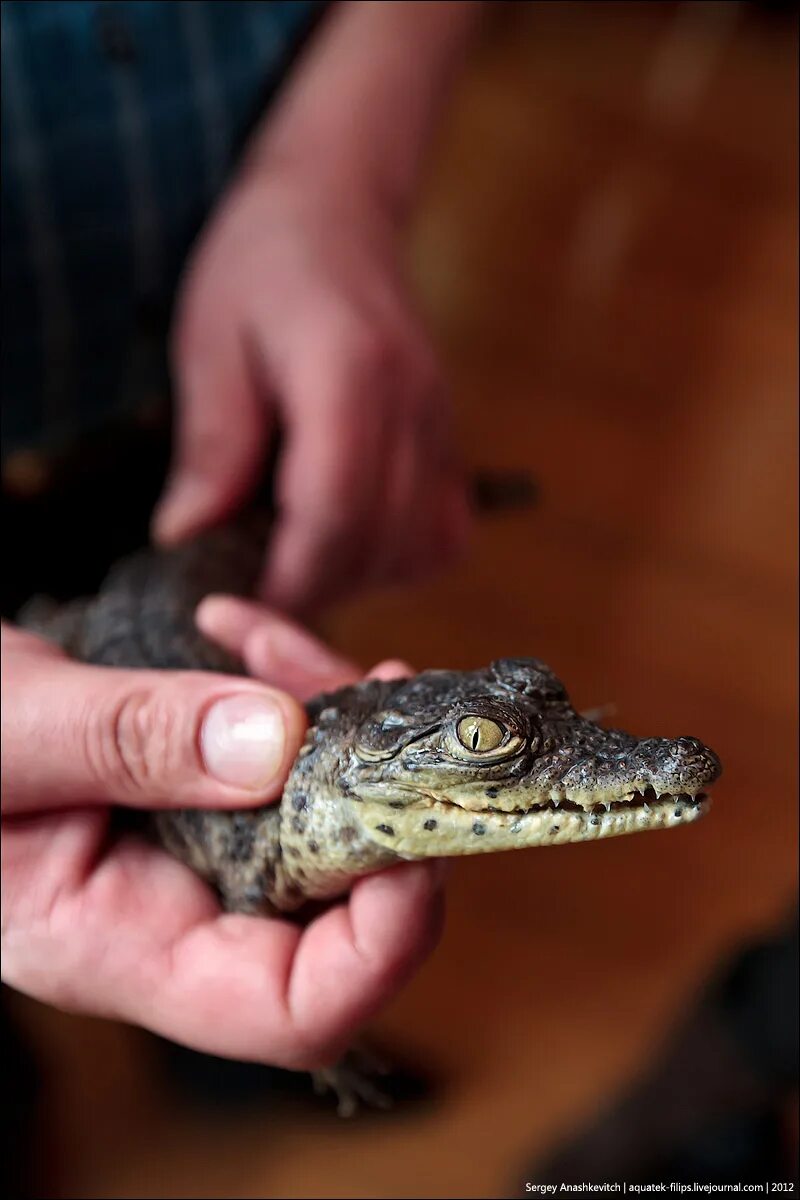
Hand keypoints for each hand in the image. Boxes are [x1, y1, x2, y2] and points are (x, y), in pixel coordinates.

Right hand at [1, 617, 443, 1068]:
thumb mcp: (9, 733)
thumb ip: (126, 742)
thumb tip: (276, 745)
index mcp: (119, 943)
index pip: (290, 1008)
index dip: (381, 949)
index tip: (416, 840)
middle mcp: (176, 909)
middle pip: (339, 901)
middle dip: (377, 792)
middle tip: (373, 684)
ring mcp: (196, 845)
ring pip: (326, 807)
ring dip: (331, 715)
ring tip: (273, 638)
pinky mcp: (203, 786)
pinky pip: (284, 750)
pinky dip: (284, 683)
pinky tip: (240, 630)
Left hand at [153, 161, 469, 615]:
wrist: (339, 214)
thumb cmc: (262, 267)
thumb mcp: (210, 341)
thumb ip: (211, 443)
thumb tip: (188, 538)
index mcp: (348, 371)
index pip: (334, 508)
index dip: (288, 576)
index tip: (240, 607)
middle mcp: (412, 405)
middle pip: (379, 541)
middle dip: (315, 590)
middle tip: (254, 601)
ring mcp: (441, 426)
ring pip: (420, 547)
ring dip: (356, 580)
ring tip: (295, 567)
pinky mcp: (449, 442)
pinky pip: (444, 532)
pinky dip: (399, 560)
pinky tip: (349, 545)